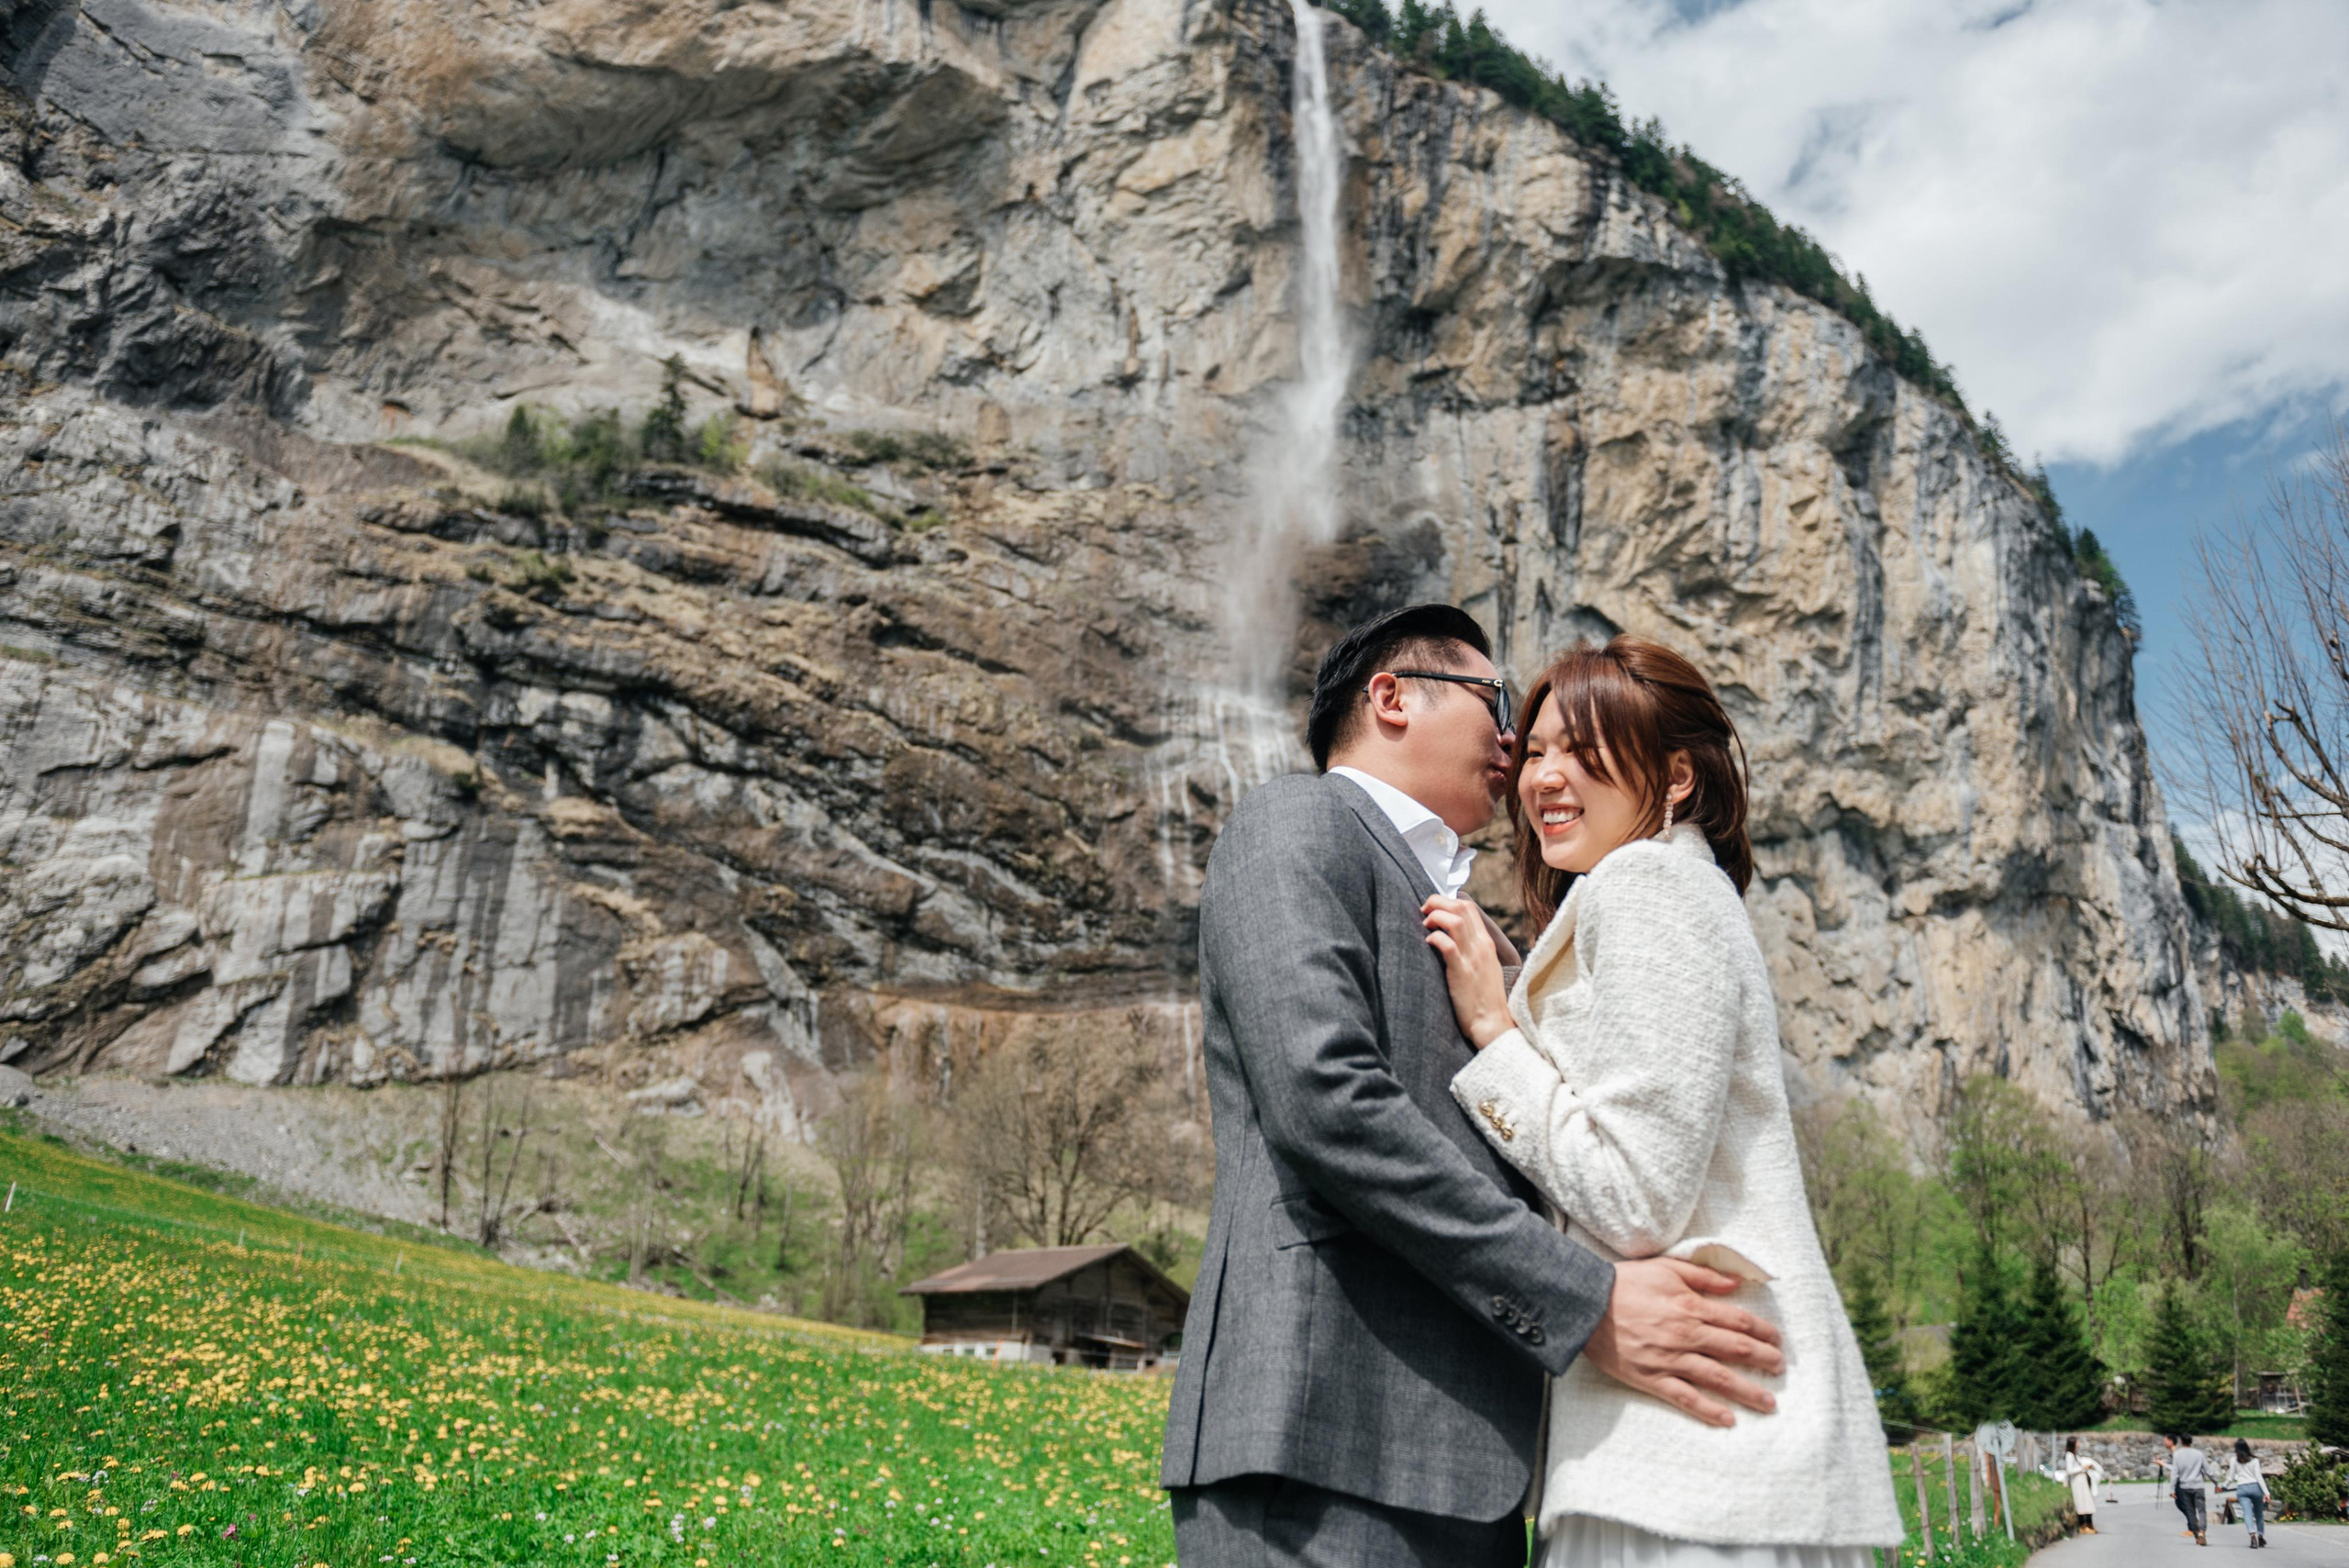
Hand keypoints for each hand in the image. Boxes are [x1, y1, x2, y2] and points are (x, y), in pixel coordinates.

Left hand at [1422, 893, 1511, 1046]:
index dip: (1447, 901)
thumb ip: (1471, 951)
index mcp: (1486, 944)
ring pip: (1454, 920)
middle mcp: (1481, 946)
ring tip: (1425, 925)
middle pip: (1461, 907)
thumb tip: (1450, 938)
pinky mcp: (1462, 972)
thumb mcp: (1483, 968)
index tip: (1433, 910)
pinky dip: (1434, 938)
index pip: (1469, 907)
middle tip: (1424, 912)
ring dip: (1435, 917)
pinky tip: (1427, 943)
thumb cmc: (1483, 999)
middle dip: (1437, 902)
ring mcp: (1473, 958)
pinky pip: (1447, 944)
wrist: (1492, 1024)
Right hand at [1580, 1256, 1783, 1427]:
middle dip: (1764, 1360)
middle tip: (1780, 1369)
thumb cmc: (1625, 1283)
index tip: (1777, 1339)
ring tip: (1769, 1402)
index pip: (1739, 1320)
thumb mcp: (1666, 1268)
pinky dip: (1708, 1410)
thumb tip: (1734, 1284)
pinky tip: (1728, 1420)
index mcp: (1691, 1306)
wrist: (1586, 1304)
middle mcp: (1686, 1334)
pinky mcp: (1652, 1378)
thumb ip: (1703, 1276)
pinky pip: (1686, 1398)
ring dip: (1748, 1391)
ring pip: (1718, 1378)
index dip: (1763, 1330)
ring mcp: (1670, 1359)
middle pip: (1737, 1350)